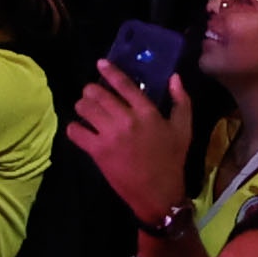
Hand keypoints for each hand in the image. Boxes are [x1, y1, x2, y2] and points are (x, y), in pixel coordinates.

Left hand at [67, 71, 199, 226]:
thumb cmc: (171, 159)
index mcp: (147, 112)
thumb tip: (174, 77)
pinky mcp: (98, 152)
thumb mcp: (184, 128)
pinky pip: (76, 133)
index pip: (123, 84)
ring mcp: (110, 136)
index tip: (100, 63)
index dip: (109, 71)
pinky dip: (74, 128)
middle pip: (98, 94)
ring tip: (84, 108)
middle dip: (91, 90)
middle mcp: (126, 119)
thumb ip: (181, 100)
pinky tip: (78, 128)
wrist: (158, 193)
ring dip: (82, 105)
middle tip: (91, 93)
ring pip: (85, 109)